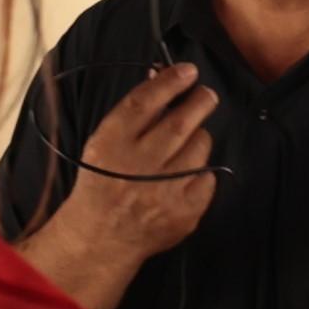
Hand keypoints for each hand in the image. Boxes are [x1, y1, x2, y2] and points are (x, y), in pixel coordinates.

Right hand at [60, 65, 220, 261]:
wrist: (101, 237)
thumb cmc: (102, 183)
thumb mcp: (104, 144)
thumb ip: (133, 113)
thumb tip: (162, 75)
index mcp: (110, 145)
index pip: (143, 103)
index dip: (169, 82)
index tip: (187, 71)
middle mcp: (136, 166)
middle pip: (180, 122)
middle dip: (200, 101)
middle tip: (205, 95)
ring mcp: (163, 192)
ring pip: (199, 147)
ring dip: (198, 138)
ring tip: (186, 144)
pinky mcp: (184, 212)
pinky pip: (208, 177)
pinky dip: (201, 171)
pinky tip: (185, 175)